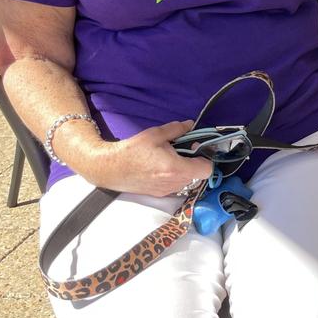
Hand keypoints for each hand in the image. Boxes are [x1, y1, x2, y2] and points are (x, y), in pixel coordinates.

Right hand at [72, 120, 212, 196]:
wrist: (110, 168)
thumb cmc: (132, 150)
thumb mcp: (156, 134)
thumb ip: (177, 129)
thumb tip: (190, 124)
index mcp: (176, 168)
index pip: (207, 170)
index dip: (205, 158)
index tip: (196, 148)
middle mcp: (174, 182)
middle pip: (198, 176)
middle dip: (194, 163)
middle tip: (183, 150)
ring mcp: (167, 190)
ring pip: (188, 182)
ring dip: (185, 170)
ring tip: (171, 158)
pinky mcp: (159, 193)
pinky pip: (176, 186)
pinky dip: (175, 176)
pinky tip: (162, 166)